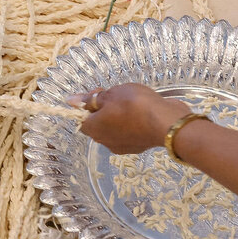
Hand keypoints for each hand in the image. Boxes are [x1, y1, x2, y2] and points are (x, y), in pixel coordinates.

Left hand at [69, 83, 190, 153]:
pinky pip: (130, 132)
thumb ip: (91, 99)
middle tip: (117, 94)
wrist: (167, 123)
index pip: (82, 119)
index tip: (100, 92)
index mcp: (94, 129)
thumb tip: (70, 101)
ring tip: (133, 101)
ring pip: (115, 128)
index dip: (88, 104)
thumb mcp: (110, 95)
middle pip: (99, 124)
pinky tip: (143, 111)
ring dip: (119, 115)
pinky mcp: (139, 146)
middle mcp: (106, 141)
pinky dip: (133, 122)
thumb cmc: (134, 105)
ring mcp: (123, 146)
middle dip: (105, 108)